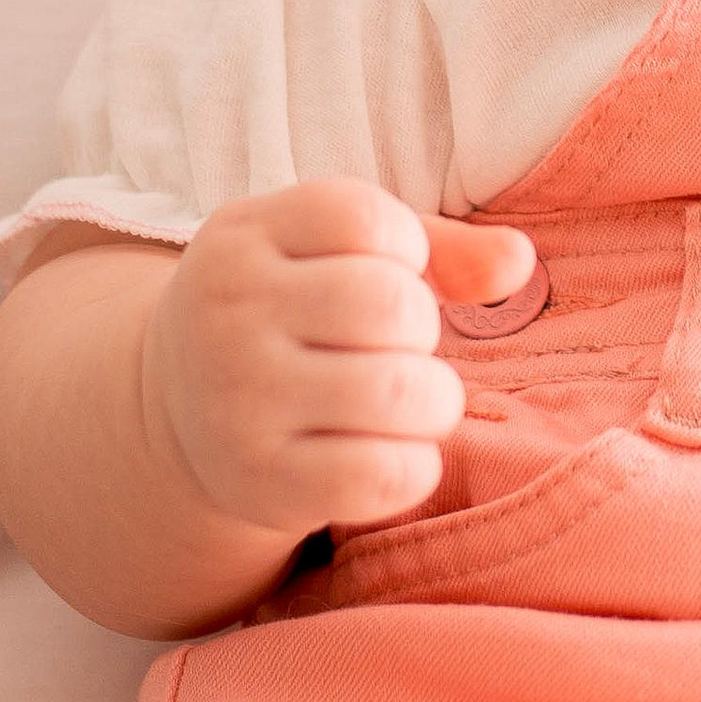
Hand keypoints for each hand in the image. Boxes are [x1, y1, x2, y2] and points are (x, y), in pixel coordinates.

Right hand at [142, 179, 533, 534]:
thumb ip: (439, 246)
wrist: (182, 413)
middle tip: (394, 349)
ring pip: (400, 391)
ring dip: (434, 400)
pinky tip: (392, 453)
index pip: (364, 220)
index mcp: (243, 236)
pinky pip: (384, 475)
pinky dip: (416, 466)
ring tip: (407, 402)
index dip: (405, 249)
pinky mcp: (260, 482)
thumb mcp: (338, 255)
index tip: (383, 273)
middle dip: (422, 329)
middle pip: (390, 304)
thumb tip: (517, 262)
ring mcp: (238, 401)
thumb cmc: (293, 317)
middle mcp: (228, 313)